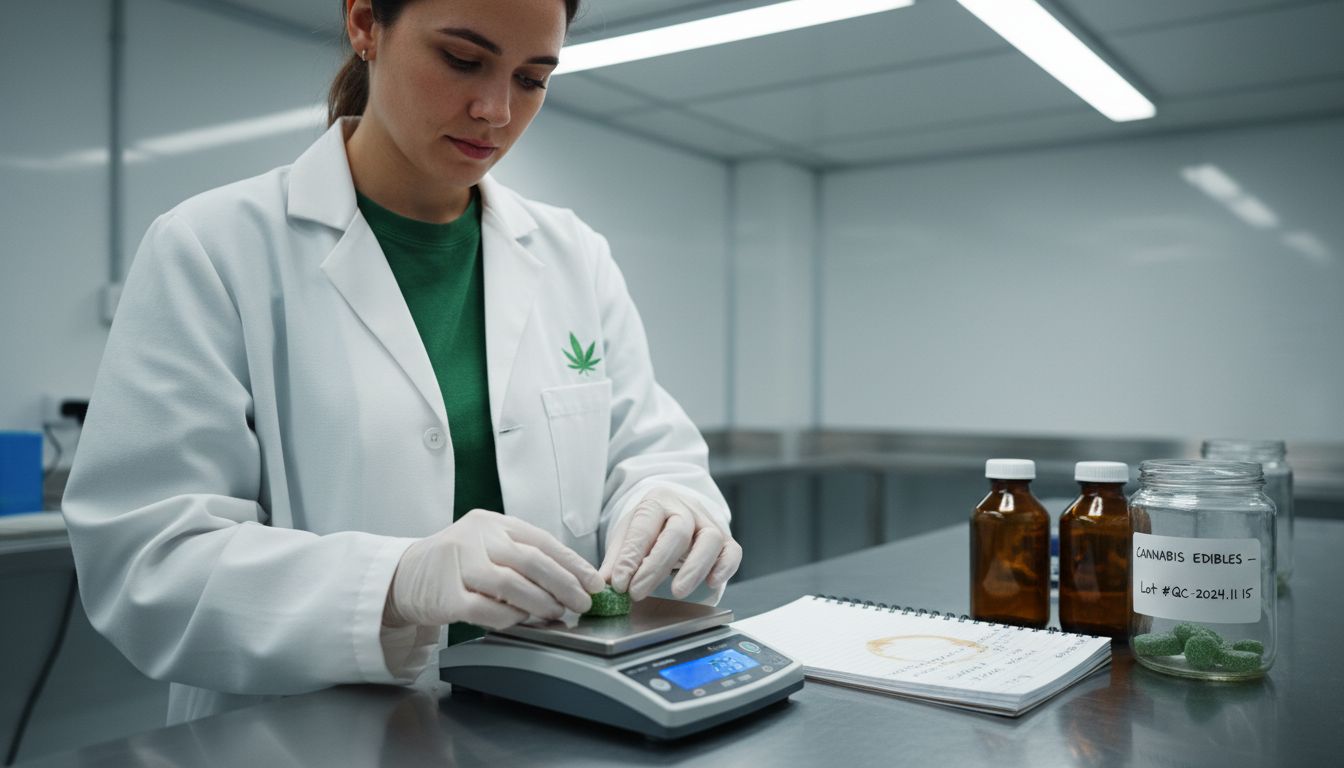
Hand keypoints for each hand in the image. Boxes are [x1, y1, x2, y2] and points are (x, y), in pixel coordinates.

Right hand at [384, 509, 604, 629]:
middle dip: (564, 585)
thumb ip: (523, 557)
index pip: (542, 540)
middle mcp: (477, 537)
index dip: (573, 563)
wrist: (404, 575)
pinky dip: (508, 617)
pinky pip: (485, 609)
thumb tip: (571, 582)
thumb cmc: (456, 564)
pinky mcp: (445, 595)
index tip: (594, 583)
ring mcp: (459, 564)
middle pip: (531, 560)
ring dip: (540, 603)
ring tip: (556, 614)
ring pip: (510, 584)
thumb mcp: (488, 545)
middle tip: (582, 603)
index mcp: (493, 523)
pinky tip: (520, 621)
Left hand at [599, 486, 742, 600]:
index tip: (619, 583)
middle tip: (638, 592)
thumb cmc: (650, 527)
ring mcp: (709, 523)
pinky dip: (724, 568)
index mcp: (656, 503)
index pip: (644, 528)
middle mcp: (686, 509)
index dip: (631, 557)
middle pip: (677, 533)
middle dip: (656, 566)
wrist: (676, 512)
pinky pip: (732, 551)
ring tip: (677, 591)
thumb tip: (605, 585)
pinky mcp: (727, 541)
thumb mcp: (628, 535)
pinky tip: (712, 583)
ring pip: (709, 540)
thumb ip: (618, 560)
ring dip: (693, 568)